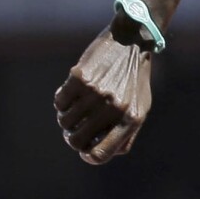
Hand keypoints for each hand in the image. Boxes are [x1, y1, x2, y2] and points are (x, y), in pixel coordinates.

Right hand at [53, 29, 152, 163]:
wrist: (132, 42)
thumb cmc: (135, 79)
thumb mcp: (140, 107)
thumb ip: (125, 133)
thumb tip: (98, 154)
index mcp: (131, 119)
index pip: (102, 153)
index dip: (88, 156)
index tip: (84, 150)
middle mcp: (115, 108)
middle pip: (77, 141)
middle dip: (72, 137)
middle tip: (75, 128)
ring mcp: (97, 93)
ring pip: (65, 122)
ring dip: (66, 118)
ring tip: (76, 107)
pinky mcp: (80, 78)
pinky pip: (59, 103)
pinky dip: (62, 101)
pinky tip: (73, 92)